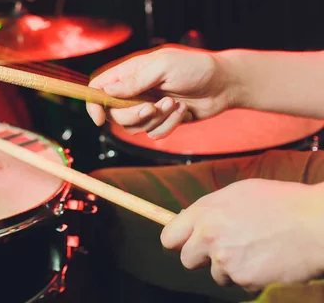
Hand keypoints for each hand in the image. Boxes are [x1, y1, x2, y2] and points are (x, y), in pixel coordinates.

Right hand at [86, 45, 235, 137]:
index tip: (99, 118)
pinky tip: (183, 111)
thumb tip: (107, 92)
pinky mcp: (162, 121)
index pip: (98, 88)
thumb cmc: (194, 67)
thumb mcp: (163, 66)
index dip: (93, 104)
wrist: (224, 84)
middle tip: (152, 107)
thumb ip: (134, 80)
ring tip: (174, 104)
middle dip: (133, 115)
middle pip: (114, 114)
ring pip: (134, 128)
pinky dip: (169, 125)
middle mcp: (134, 91)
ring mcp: (147, 107)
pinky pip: (154, 134)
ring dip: (156, 119)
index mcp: (129, 73)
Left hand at [161, 179, 323, 291]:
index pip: (169, 236)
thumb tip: (192, 220)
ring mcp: (225, 259)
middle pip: (187, 260)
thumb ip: (211, 209)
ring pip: (216, 274)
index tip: (188, 243)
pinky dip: (252, 278)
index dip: (179, 241)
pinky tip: (268, 261)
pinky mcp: (243, 278)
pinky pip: (240, 284)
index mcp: (204, 212)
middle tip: (226, 250)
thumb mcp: (238, 193)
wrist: (315, 222)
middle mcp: (208, 236)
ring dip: (231, 269)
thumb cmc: (281, 202)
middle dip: (204, 258)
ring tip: (255, 251)